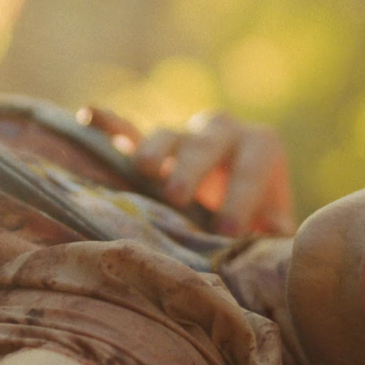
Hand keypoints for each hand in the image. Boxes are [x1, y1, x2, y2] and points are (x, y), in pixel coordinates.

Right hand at [78, 106, 296, 236]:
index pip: (251, 168)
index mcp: (260, 146)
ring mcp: (183, 135)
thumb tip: (273, 249)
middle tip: (177, 196)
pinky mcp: (151, 145)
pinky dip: (109, 123)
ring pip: (165, 135)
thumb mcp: (275, 223)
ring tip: (145, 171)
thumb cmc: (263, 218)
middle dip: (191, 170)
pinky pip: (128, 130)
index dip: (241, 198)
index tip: (228, 231)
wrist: (246, 202)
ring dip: (155, 152)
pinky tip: (88, 115)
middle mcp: (221, 131)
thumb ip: (276, 234)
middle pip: (204, 145)